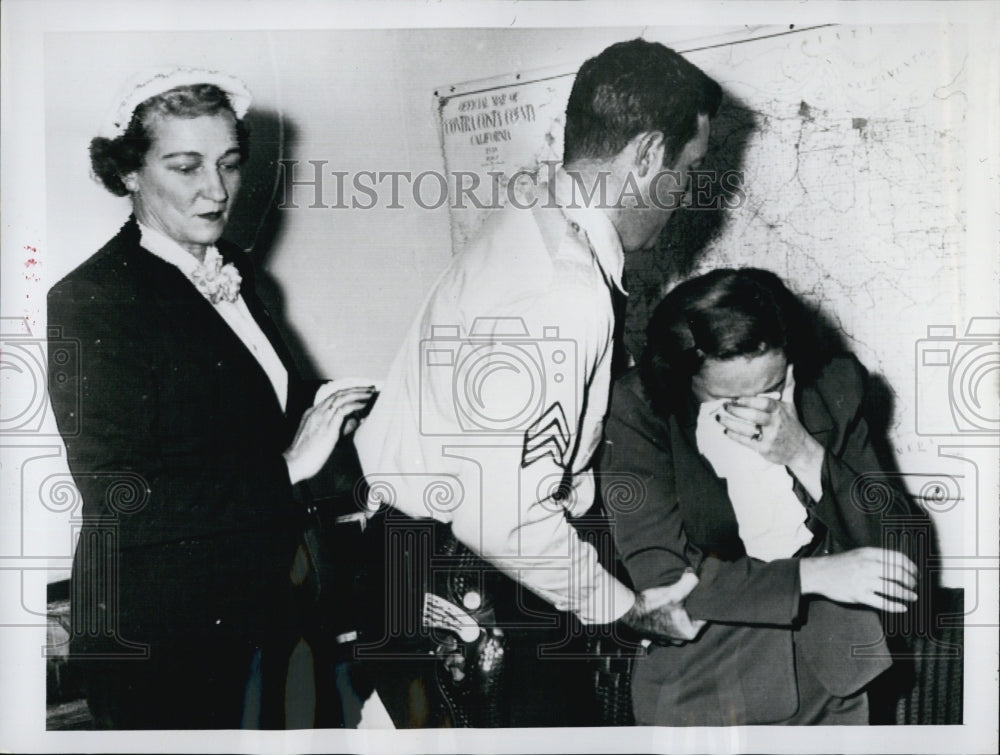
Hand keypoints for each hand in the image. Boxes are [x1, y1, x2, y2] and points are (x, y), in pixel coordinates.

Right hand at [283, 385, 375, 483]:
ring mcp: (321, 418)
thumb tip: (353, 422)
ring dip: (358, 394)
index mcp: (312, 413)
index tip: (359, 392)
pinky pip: (343, 410)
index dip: (347, 393)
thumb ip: (333, 427)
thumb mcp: (318, 437)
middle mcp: (316, 412)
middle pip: (338, 394)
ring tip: (369, 394)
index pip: (332, 397)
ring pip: (341, 398)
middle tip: (368, 389)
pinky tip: (364, 405)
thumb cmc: (305, 455)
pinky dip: (355, 405)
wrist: (294, 463)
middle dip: (355, 389)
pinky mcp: (327, 427)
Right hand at [620, 570, 706, 642]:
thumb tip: (695, 574)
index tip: (698, 594)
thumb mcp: (674, 593)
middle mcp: (679, 640)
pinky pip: (665, 625)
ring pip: (677, 622)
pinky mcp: (655, 635)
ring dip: (676, 612)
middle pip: (690, 619)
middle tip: (685, 595)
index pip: (704, 617)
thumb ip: (689, 583)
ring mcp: (666, 639)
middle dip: (688, 608)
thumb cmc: (652, 606)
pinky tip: (661, 608)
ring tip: (672, 600)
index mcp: (689, 632)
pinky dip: (664, 617)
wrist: (628, 611)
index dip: (701, 603)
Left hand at [717, 395, 824, 495]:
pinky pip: (746, 441)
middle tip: (724, 406)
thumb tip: (790, 366)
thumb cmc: (792, 424)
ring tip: (719, 417)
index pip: (765, 403)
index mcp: (780, 411)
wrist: (801, 450)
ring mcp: (769, 437)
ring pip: (747, 429)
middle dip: (736, 411)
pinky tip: (726, 430)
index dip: (750, 401)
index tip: (736, 398)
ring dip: (730, 423)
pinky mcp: (764, 448)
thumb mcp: (791, 405)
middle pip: (754, 416)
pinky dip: (734, 436)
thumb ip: (788, 386)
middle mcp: (775, 423)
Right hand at [799, 547, 917, 611]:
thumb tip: (900, 566)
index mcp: (869, 553)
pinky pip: (882, 602)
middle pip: (899, 573)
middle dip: (911, 582)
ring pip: (893, 588)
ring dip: (907, 594)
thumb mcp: (858, 554)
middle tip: (914, 587)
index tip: (916, 574)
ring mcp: (863, 581)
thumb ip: (877, 558)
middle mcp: (867, 565)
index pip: (898, 558)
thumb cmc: (839, 564)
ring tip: (912, 597)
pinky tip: (902, 608)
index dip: (911, 567)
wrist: (818, 573)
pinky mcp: (859, 595)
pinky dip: (895, 606)